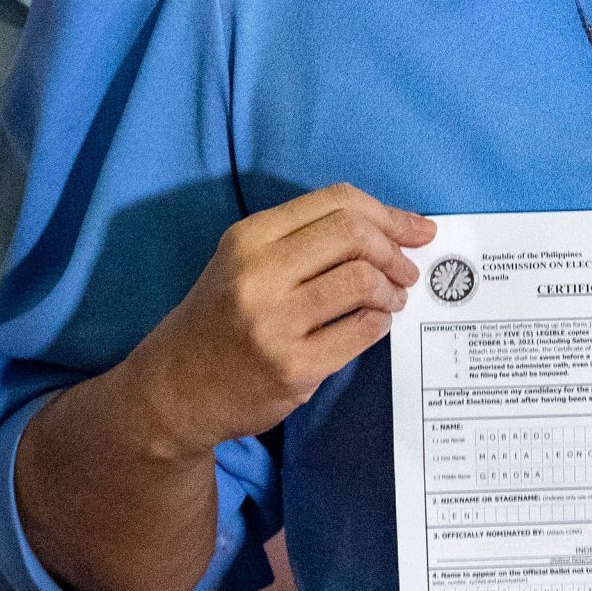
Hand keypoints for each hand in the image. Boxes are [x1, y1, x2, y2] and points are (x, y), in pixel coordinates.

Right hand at [128, 184, 435, 454]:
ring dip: (391, 288)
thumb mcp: (244, 261)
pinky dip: (380, 322)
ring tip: (391, 297)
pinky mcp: (293, 368)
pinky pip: (361, 331)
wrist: (175, 389)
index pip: (336, 201)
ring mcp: (275, 324)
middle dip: (395, 249)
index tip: (416, 229)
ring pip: (362, 282)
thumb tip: (393, 228)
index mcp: (248, 238)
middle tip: (407, 268)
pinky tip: (373, 323)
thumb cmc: (220, 317)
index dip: (388, 212)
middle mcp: (258, 275)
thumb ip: (306, 239)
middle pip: (353, 235)